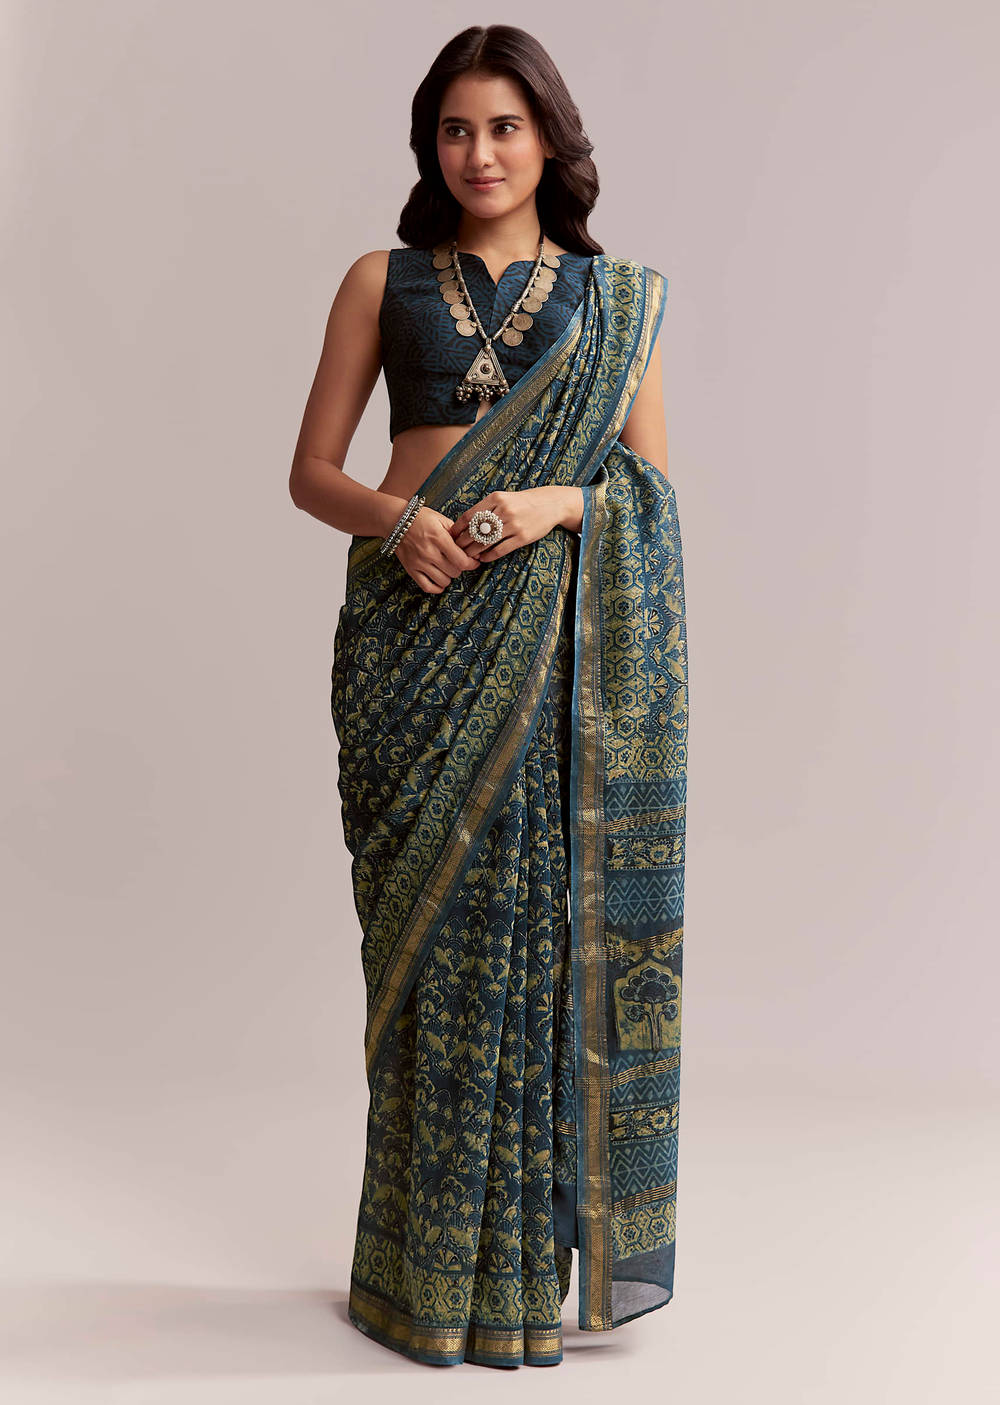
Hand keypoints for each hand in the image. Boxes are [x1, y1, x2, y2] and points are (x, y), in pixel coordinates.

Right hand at [393, 505, 481, 593]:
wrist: (396, 521)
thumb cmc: (421, 518)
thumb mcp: (441, 519)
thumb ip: (457, 533)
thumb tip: (472, 549)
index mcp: (438, 538)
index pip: (461, 560)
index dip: (472, 563)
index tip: (475, 561)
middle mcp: (428, 552)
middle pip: (454, 572)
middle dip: (460, 567)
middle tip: (458, 561)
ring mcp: (418, 562)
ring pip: (443, 581)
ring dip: (449, 576)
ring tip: (448, 568)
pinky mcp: (410, 569)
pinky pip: (427, 587)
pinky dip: (437, 587)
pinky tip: (440, 580)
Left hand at [449, 486, 582, 563]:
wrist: (550, 504)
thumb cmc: (522, 502)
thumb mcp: (503, 498)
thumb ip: (486, 508)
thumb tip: (465, 524)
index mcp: (496, 498)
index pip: (469, 515)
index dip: (458, 528)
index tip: (451, 536)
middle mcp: (504, 510)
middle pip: (475, 530)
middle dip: (463, 542)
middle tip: (456, 549)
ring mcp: (514, 524)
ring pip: (486, 541)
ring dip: (474, 551)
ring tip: (468, 556)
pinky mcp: (522, 537)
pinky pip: (500, 550)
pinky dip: (488, 556)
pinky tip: (483, 558)